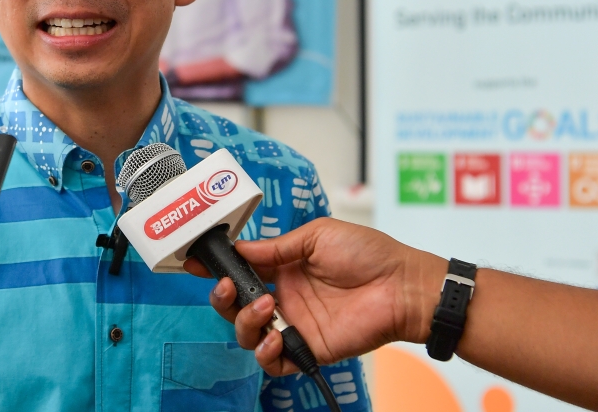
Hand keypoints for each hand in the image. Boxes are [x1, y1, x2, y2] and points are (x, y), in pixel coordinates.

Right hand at [184, 217, 445, 375]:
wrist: (403, 286)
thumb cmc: (368, 253)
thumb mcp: (316, 236)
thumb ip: (275, 246)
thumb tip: (239, 248)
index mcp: (283, 267)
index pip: (241, 270)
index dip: (216, 268)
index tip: (195, 262)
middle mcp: (283, 297)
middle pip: (234, 305)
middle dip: (222, 297)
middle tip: (229, 286)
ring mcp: (294, 325)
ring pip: (247, 334)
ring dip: (245, 320)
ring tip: (267, 305)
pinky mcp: (307, 350)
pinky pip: (272, 361)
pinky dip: (265, 352)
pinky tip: (276, 336)